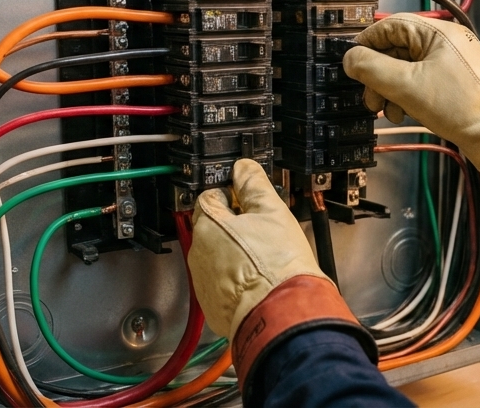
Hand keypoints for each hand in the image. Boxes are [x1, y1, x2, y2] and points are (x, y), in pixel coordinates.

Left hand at [188, 159, 326, 337]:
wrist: (280, 312)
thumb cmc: (277, 265)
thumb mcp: (273, 212)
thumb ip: (254, 185)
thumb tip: (244, 168)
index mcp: (209, 224)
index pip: (210, 195)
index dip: (231, 194)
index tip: (246, 198)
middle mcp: (198, 251)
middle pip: (212, 227)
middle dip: (233, 225)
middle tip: (261, 230)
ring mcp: (203, 279)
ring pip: (216, 255)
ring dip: (233, 253)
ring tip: (263, 258)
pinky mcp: (211, 302)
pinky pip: (220, 282)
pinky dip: (235, 278)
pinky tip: (257, 278)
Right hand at [343, 13, 479, 171]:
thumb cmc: (465, 107)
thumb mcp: (405, 85)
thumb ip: (372, 68)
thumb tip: (351, 59)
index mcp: (437, 33)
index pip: (389, 26)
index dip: (367, 45)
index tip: (354, 63)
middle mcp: (446, 43)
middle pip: (396, 50)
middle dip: (378, 76)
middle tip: (371, 96)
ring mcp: (451, 63)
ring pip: (406, 69)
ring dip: (391, 90)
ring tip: (390, 109)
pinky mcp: (454, 83)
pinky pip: (421, 82)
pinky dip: (408, 96)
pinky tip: (405, 112)